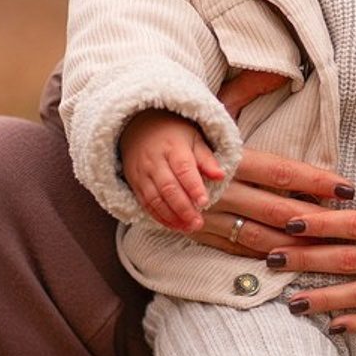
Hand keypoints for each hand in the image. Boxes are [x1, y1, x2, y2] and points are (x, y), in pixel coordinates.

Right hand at [120, 110, 223, 232]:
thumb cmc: (174, 134)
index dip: (193, 187)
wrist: (138, 127)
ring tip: (188, 228)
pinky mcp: (135, 184)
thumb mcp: (194, 138)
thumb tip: (221, 176)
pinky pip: (146, 204)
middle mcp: (155, 161)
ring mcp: (142, 174)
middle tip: (198, 223)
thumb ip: (206, 158)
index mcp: (173, 148)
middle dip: (184, 208)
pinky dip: (159, 217)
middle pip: (168, 188)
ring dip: (172, 217)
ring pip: (155, 199)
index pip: (183, 169)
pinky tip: (174, 226)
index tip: (204, 202)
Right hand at [183, 71, 355, 254]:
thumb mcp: (216, 109)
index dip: (315, 181)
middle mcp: (223, 189)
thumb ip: (248, 92)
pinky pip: (237, 249)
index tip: (345, 187)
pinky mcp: (200, 233)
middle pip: (277, 209)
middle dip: (314, 220)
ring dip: (293, 244)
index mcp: (231, 158)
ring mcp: (211, 216)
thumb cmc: (187, 130)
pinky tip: (289, 258)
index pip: (282, 172)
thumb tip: (280, 74)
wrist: (137, 154)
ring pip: (260, 236)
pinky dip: (263, 254)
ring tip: (326, 247)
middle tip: (347, 226)